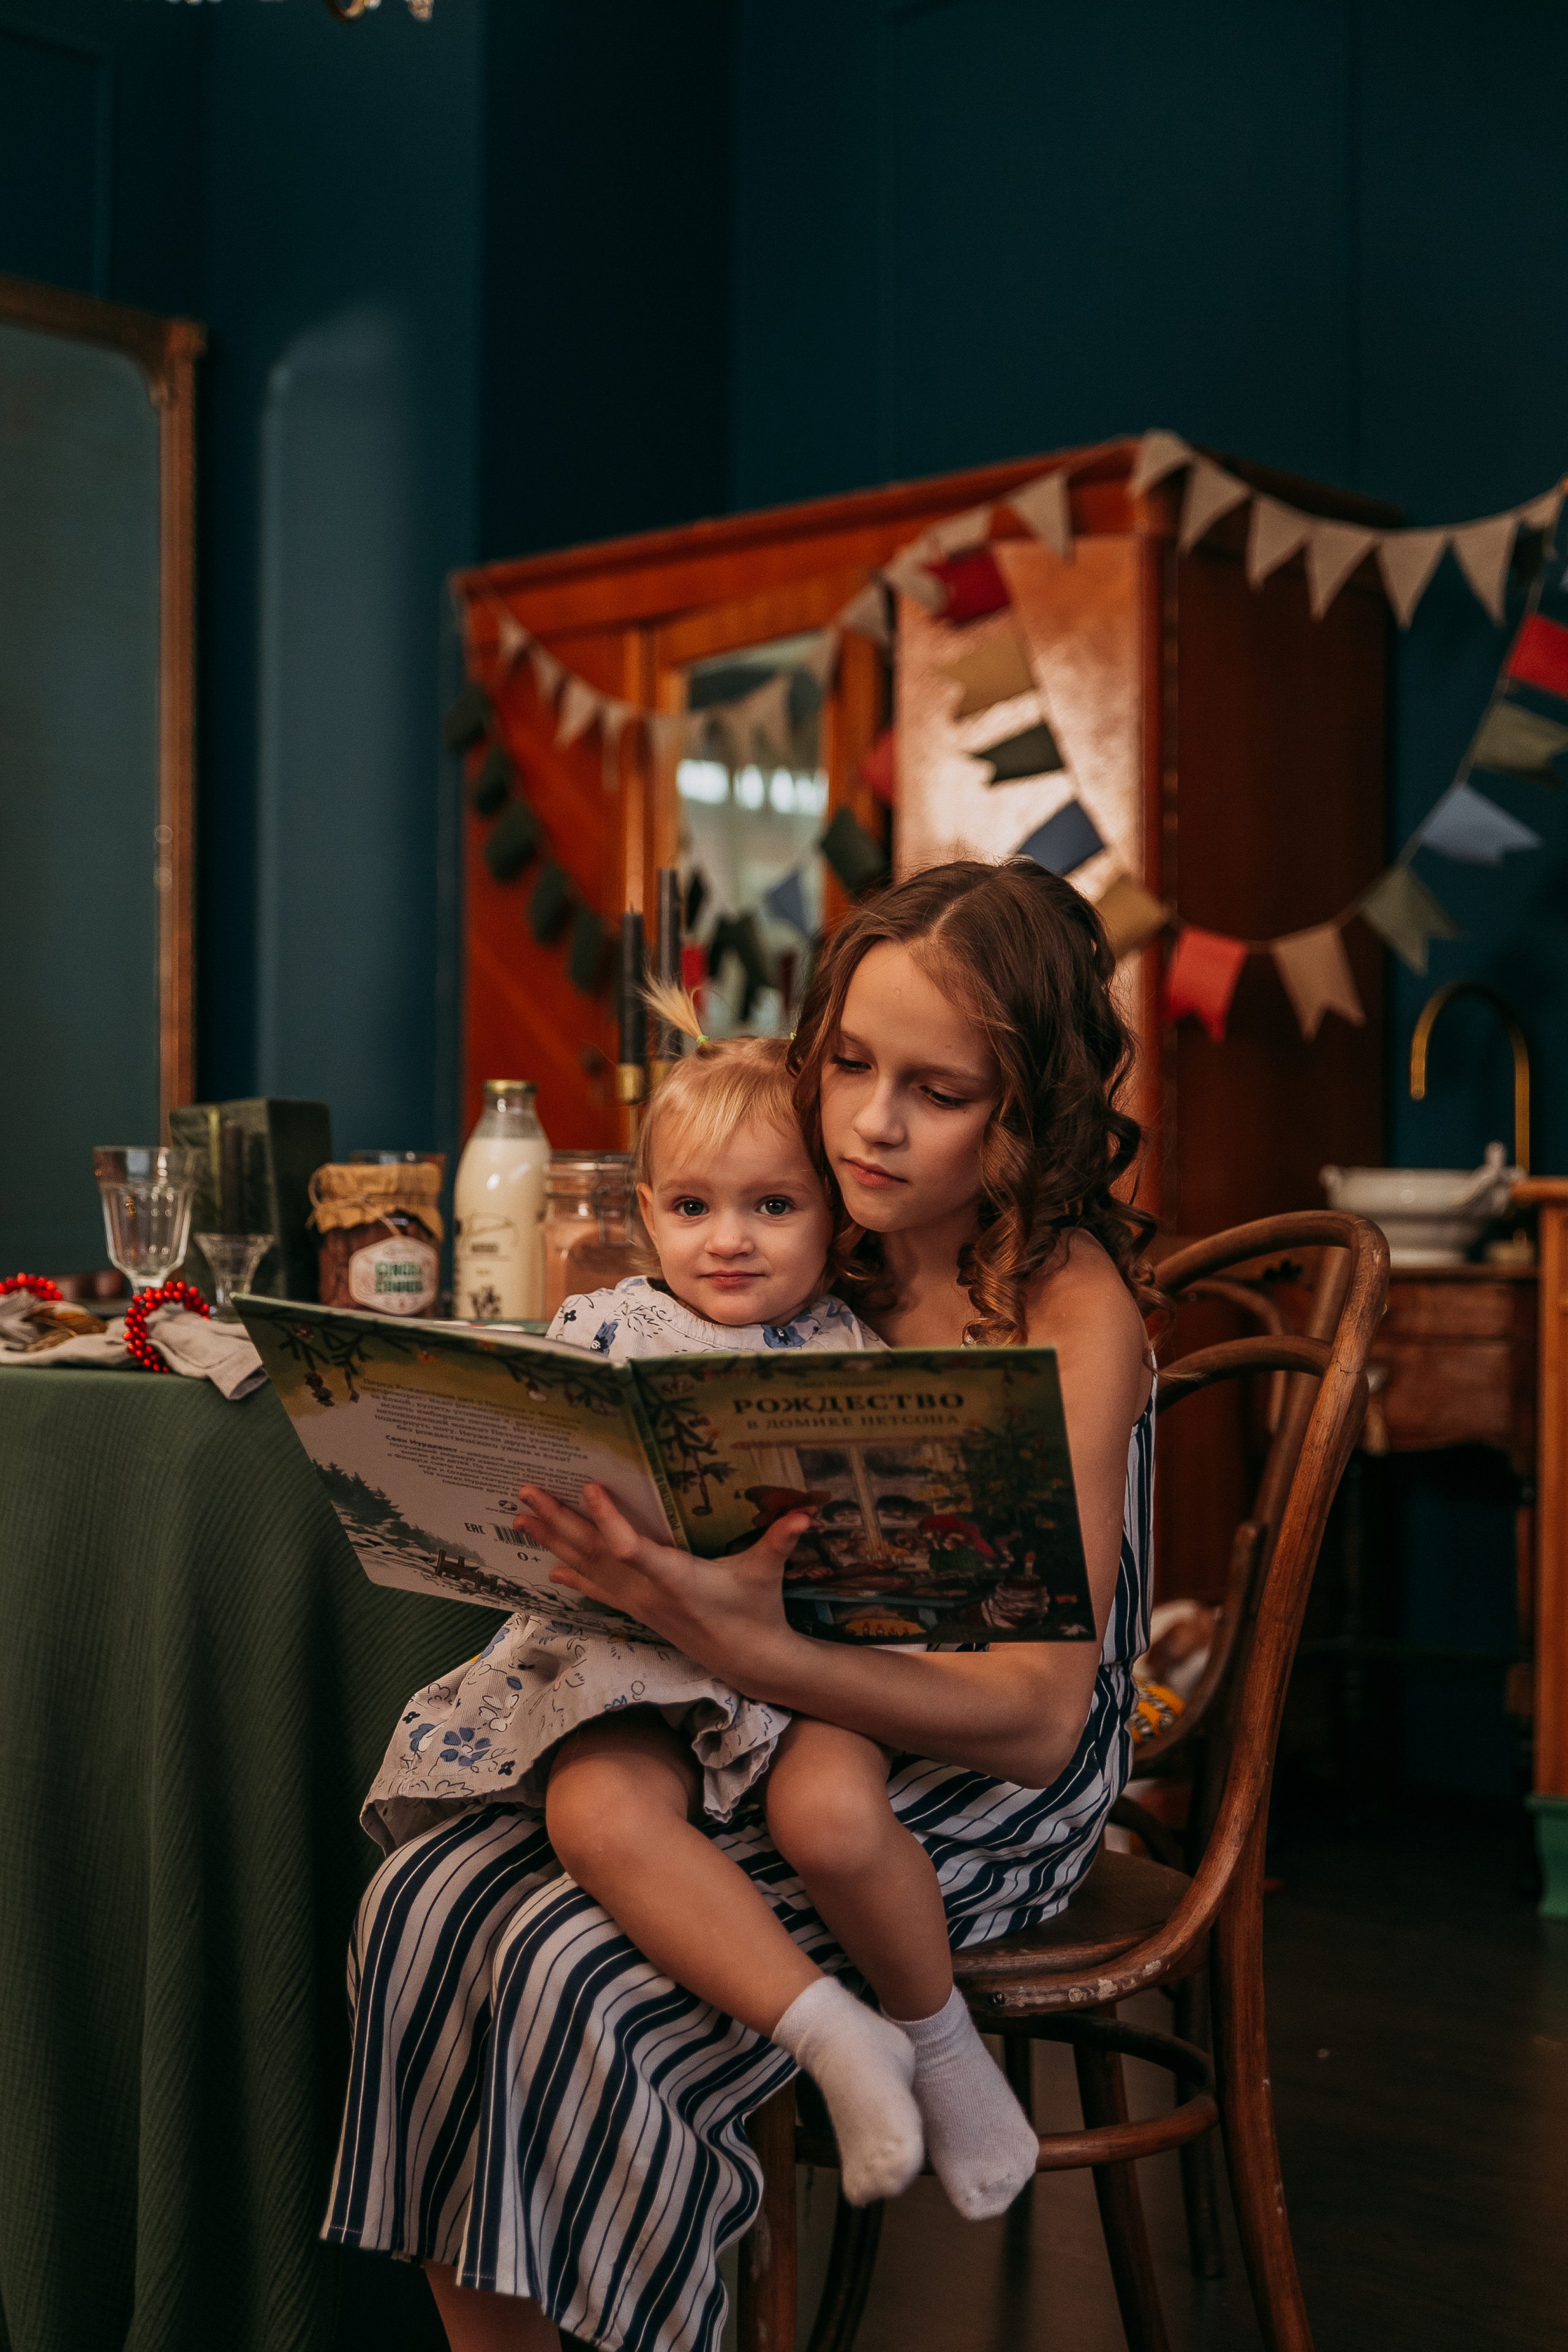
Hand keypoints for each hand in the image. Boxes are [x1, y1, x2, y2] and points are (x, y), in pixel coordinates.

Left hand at [515, 1483, 810, 1686]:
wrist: (749, 1662)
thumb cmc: (758, 1613)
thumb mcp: (767, 1573)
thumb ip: (781, 1540)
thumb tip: (808, 1513)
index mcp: (676, 1578)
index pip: (633, 1547)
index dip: (609, 1520)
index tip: (590, 1487)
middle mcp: (648, 1592)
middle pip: (594, 1554)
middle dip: (560, 1521)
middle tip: (527, 1493)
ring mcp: (640, 1604)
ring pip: (588, 1569)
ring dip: (554, 1542)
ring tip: (521, 1519)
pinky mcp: (640, 1612)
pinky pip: (598, 1592)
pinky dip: (574, 1577)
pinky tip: (550, 1568)